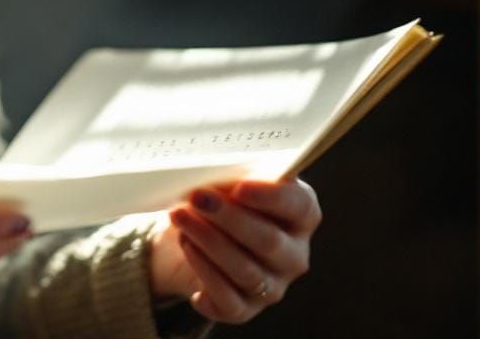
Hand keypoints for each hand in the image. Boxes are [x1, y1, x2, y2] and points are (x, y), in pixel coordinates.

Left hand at [148, 175, 321, 323]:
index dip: (271, 197)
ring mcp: (272, 286)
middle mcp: (293, 255)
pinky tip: (186, 246)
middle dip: (229, 218)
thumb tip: (214, 170)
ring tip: (179, 216)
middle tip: (197, 196)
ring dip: (209, 241)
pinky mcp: (244, 309)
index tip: (240, 187)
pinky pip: (227, 299)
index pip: (299, 206)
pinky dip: (204, 272)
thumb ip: (233, 174)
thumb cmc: (220, 195)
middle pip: (269, 241)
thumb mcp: (229, 178)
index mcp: (300, 214)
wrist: (194, 230)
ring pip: (245, 270)